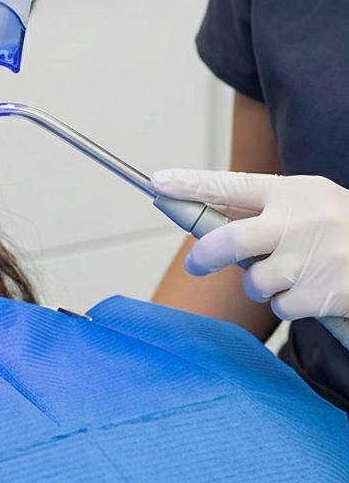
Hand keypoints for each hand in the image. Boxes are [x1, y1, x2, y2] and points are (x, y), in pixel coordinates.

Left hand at [152, 168, 348, 320]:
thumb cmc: (337, 224)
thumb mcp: (303, 201)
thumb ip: (260, 208)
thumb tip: (204, 216)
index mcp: (288, 193)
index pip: (229, 186)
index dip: (190, 184)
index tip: (158, 183)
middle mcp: (298, 222)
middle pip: (229, 241)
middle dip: (206, 255)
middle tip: (195, 264)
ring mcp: (312, 259)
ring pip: (256, 281)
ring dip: (262, 284)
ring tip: (286, 272)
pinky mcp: (325, 293)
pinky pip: (282, 307)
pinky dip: (287, 304)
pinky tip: (308, 289)